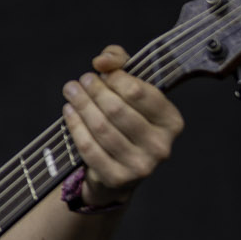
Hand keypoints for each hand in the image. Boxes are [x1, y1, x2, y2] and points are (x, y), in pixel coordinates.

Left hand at [61, 45, 184, 207]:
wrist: (117, 170)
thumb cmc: (126, 122)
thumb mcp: (129, 90)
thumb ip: (120, 65)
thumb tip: (103, 60)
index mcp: (171, 121)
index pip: (139, 92)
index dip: (115, 78)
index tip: (99, 71)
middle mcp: (161, 145)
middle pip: (117, 109)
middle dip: (94, 91)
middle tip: (80, 81)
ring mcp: (141, 165)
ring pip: (102, 127)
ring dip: (81, 105)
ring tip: (71, 92)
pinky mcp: (117, 178)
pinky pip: (89, 147)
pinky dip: (75, 126)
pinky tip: (69, 112)